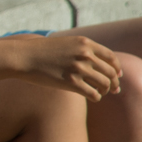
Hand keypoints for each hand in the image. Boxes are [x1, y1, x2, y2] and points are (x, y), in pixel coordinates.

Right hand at [8, 34, 122, 100]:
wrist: (24, 56)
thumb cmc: (42, 51)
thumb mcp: (66, 43)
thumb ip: (82, 50)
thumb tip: (96, 62)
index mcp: (85, 43)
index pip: (111, 58)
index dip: (117, 69)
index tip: (117, 76)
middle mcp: (85, 55)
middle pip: (110, 72)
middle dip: (114, 82)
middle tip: (114, 89)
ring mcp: (79, 69)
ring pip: (104, 84)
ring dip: (105, 91)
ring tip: (100, 93)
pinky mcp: (72, 83)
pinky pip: (94, 94)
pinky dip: (96, 97)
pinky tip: (92, 97)